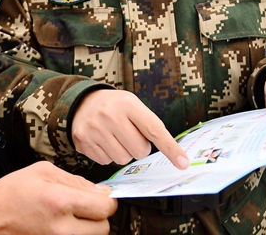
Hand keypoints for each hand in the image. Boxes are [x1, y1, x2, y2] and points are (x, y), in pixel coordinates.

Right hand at [0, 161, 116, 234]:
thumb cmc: (7, 195)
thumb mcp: (41, 172)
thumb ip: (74, 179)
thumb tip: (98, 189)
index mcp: (59, 202)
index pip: (105, 207)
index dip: (108, 199)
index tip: (102, 194)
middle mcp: (62, 228)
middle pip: (104, 228)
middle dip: (100, 215)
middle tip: (88, 205)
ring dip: (89, 226)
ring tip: (73, 214)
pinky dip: (75, 233)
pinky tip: (63, 222)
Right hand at [72, 89, 188, 168]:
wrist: (83, 102)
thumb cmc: (115, 106)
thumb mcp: (133, 105)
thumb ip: (149, 125)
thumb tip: (172, 153)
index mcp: (128, 104)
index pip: (154, 129)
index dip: (170, 148)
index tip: (183, 162)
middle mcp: (110, 115)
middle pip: (139, 151)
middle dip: (139, 148)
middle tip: (130, 135)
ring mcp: (95, 128)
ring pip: (123, 159)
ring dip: (124, 153)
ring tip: (116, 137)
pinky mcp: (83, 141)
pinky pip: (106, 162)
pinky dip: (108, 155)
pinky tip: (103, 141)